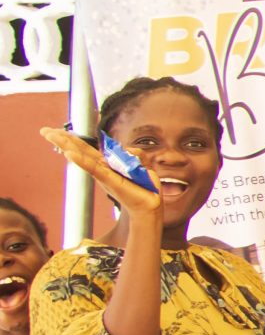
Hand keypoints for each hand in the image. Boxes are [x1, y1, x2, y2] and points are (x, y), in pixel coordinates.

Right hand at [42, 127, 164, 224]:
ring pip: (82, 156)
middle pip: (78, 150)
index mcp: (104, 163)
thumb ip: (136, 154)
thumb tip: (129, 148)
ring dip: (66, 145)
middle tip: (44, 130)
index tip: (55, 131)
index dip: (71, 138)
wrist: (150, 204)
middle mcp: (100, 168)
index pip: (84, 148)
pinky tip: (68, 153)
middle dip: (60, 139)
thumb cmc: (143, 186)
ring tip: (51, 135)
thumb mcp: (141, 165)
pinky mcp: (110, 180)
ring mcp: (103, 174)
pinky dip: (81, 161)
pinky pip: (94, 168)